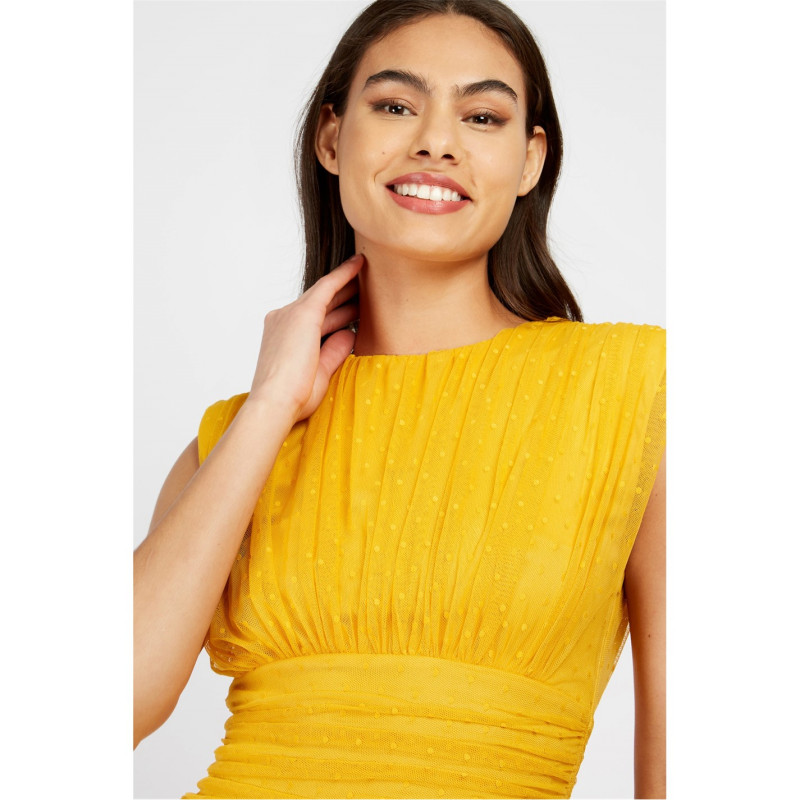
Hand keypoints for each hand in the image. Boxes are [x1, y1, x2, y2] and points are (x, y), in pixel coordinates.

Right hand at [246, 254, 362, 422]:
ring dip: (348, 286)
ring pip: (325, 294)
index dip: (336, 313)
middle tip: (367, 290)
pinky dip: (344, 274)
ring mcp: (290, 314)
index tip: (353, 309)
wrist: (276, 402)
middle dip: (344, 297)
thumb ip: (334, 351)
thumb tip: (350, 334)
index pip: (315, 320)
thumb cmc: (295, 397)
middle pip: (320, 304)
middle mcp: (282, 320)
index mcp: (283, 337)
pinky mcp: (302, 313)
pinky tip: (360, 264)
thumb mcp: (320, 372)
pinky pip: (328, 286)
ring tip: (369, 276)